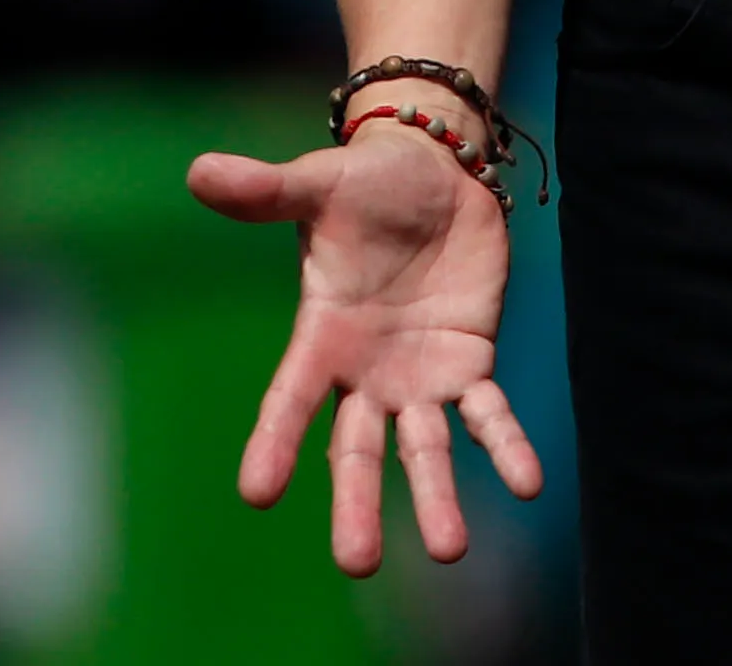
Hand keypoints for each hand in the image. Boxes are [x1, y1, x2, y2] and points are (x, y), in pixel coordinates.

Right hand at [186, 123, 544, 573]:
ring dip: (437, 497)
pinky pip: (489, 415)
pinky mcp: (470, 363)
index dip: (274, 443)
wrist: (434, 169)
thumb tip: (201, 172)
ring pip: (426, 449)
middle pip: (356, 449)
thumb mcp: (316, 183)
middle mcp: (366, 373)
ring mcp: (419, 376)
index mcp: (321, 336)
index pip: (291, 399)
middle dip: (357, 504)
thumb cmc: (364, 182)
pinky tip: (530, 483)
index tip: (257, 494)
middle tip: (358, 562)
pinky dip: (507, 447)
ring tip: (451, 549)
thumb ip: (265, 190)